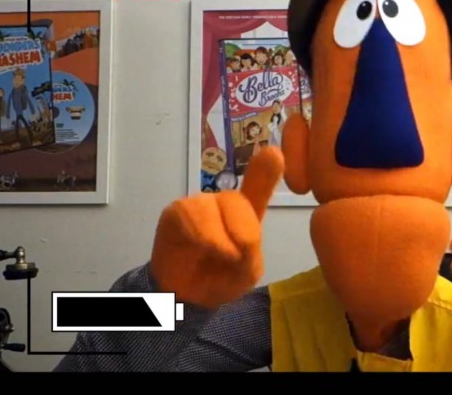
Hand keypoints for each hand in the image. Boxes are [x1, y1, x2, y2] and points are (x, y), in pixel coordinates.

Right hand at [150, 146, 283, 308]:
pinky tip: (203, 248)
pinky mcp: (177, 211)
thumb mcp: (247, 271)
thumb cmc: (220, 279)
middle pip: (237, 201)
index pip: (258, 186)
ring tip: (221, 257)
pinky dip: (202, 234)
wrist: (187, 297)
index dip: (265, 171)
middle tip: (239, 258)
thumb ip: (250, 248)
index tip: (274, 153)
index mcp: (247, 213)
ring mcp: (201, 204)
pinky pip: (190, 213)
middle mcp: (225, 202)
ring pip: (214, 206)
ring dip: (221, 237)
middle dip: (243, 231)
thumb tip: (241, 234)